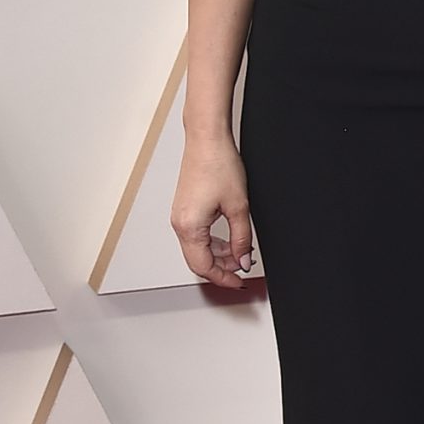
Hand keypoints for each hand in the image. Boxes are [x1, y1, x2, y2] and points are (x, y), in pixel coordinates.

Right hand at [171, 134, 255, 285]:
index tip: (240, 283)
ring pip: (198, 249)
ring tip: (240, 254)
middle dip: (222, 268)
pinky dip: (213, 242)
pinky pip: (196, 235)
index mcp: (190, 227)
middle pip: (198, 261)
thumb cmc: (218, 164)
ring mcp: (180, 217)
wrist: (207, 140)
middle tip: (243, 269)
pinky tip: (230, 239)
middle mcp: (180, 224)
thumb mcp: (239, 207)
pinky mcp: (185, 209)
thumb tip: (244, 260)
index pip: (204, 267)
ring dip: (218, 255)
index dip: (223, 278)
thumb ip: (242, 239)